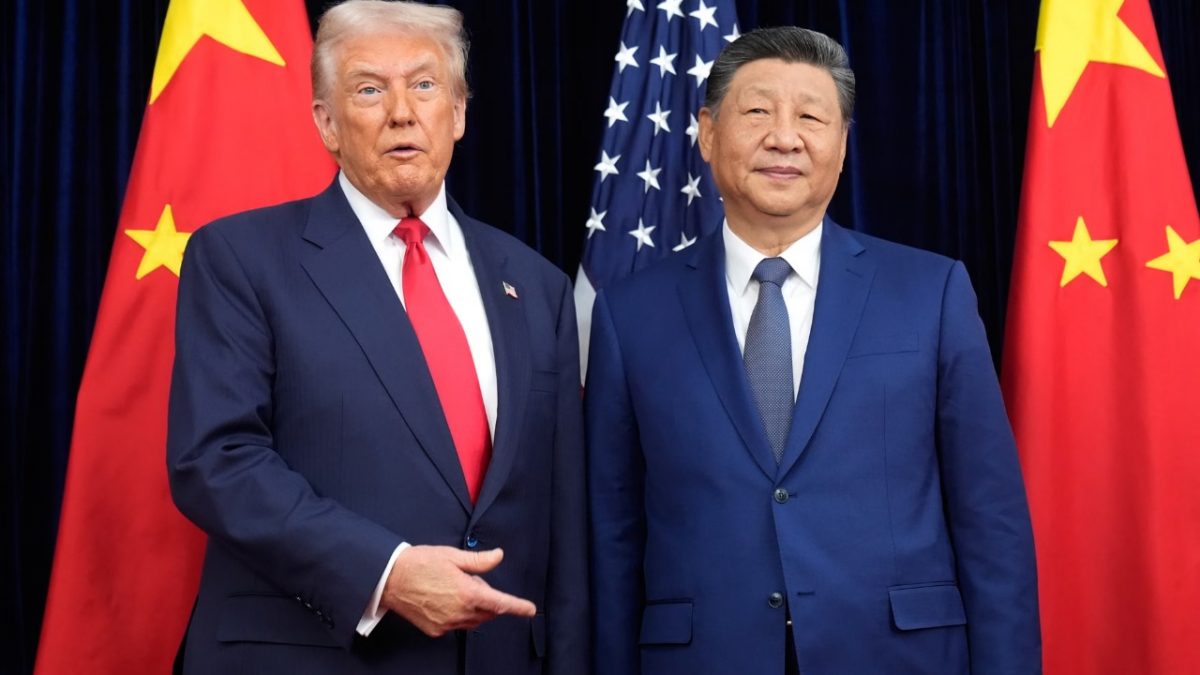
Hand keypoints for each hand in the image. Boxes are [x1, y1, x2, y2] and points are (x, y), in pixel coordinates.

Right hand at [380, 546, 536, 636]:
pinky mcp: (435, 630)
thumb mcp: (453, 556)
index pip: (500, 603)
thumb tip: (499, 556)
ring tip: (454, 588)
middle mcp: (459, 612)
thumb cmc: (420, 563)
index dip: (518, 607)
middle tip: (470, 580)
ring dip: (474, 608)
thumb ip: (479, 561)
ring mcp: (447, 623)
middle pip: (488, 612)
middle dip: (488, 599)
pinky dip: (458, 614)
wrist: (390, 578)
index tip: (530, 610)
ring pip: (473, 621)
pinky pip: (456, 625)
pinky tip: (444, 599)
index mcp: (467, 593)